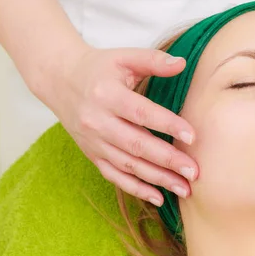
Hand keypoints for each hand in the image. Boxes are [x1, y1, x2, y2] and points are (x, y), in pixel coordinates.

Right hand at [39, 45, 198, 206]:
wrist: (60, 81)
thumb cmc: (100, 68)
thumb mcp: (124, 58)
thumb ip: (153, 60)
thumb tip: (182, 63)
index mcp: (107, 95)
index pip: (141, 113)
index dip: (167, 125)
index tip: (192, 137)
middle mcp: (98, 122)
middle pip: (137, 145)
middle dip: (168, 161)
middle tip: (194, 172)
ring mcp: (94, 142)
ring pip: (128, 165)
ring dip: (158, 179)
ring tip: (186, 189)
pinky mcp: (93, 155)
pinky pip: (115, 176)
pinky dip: (137, 189)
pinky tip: (159, 198)